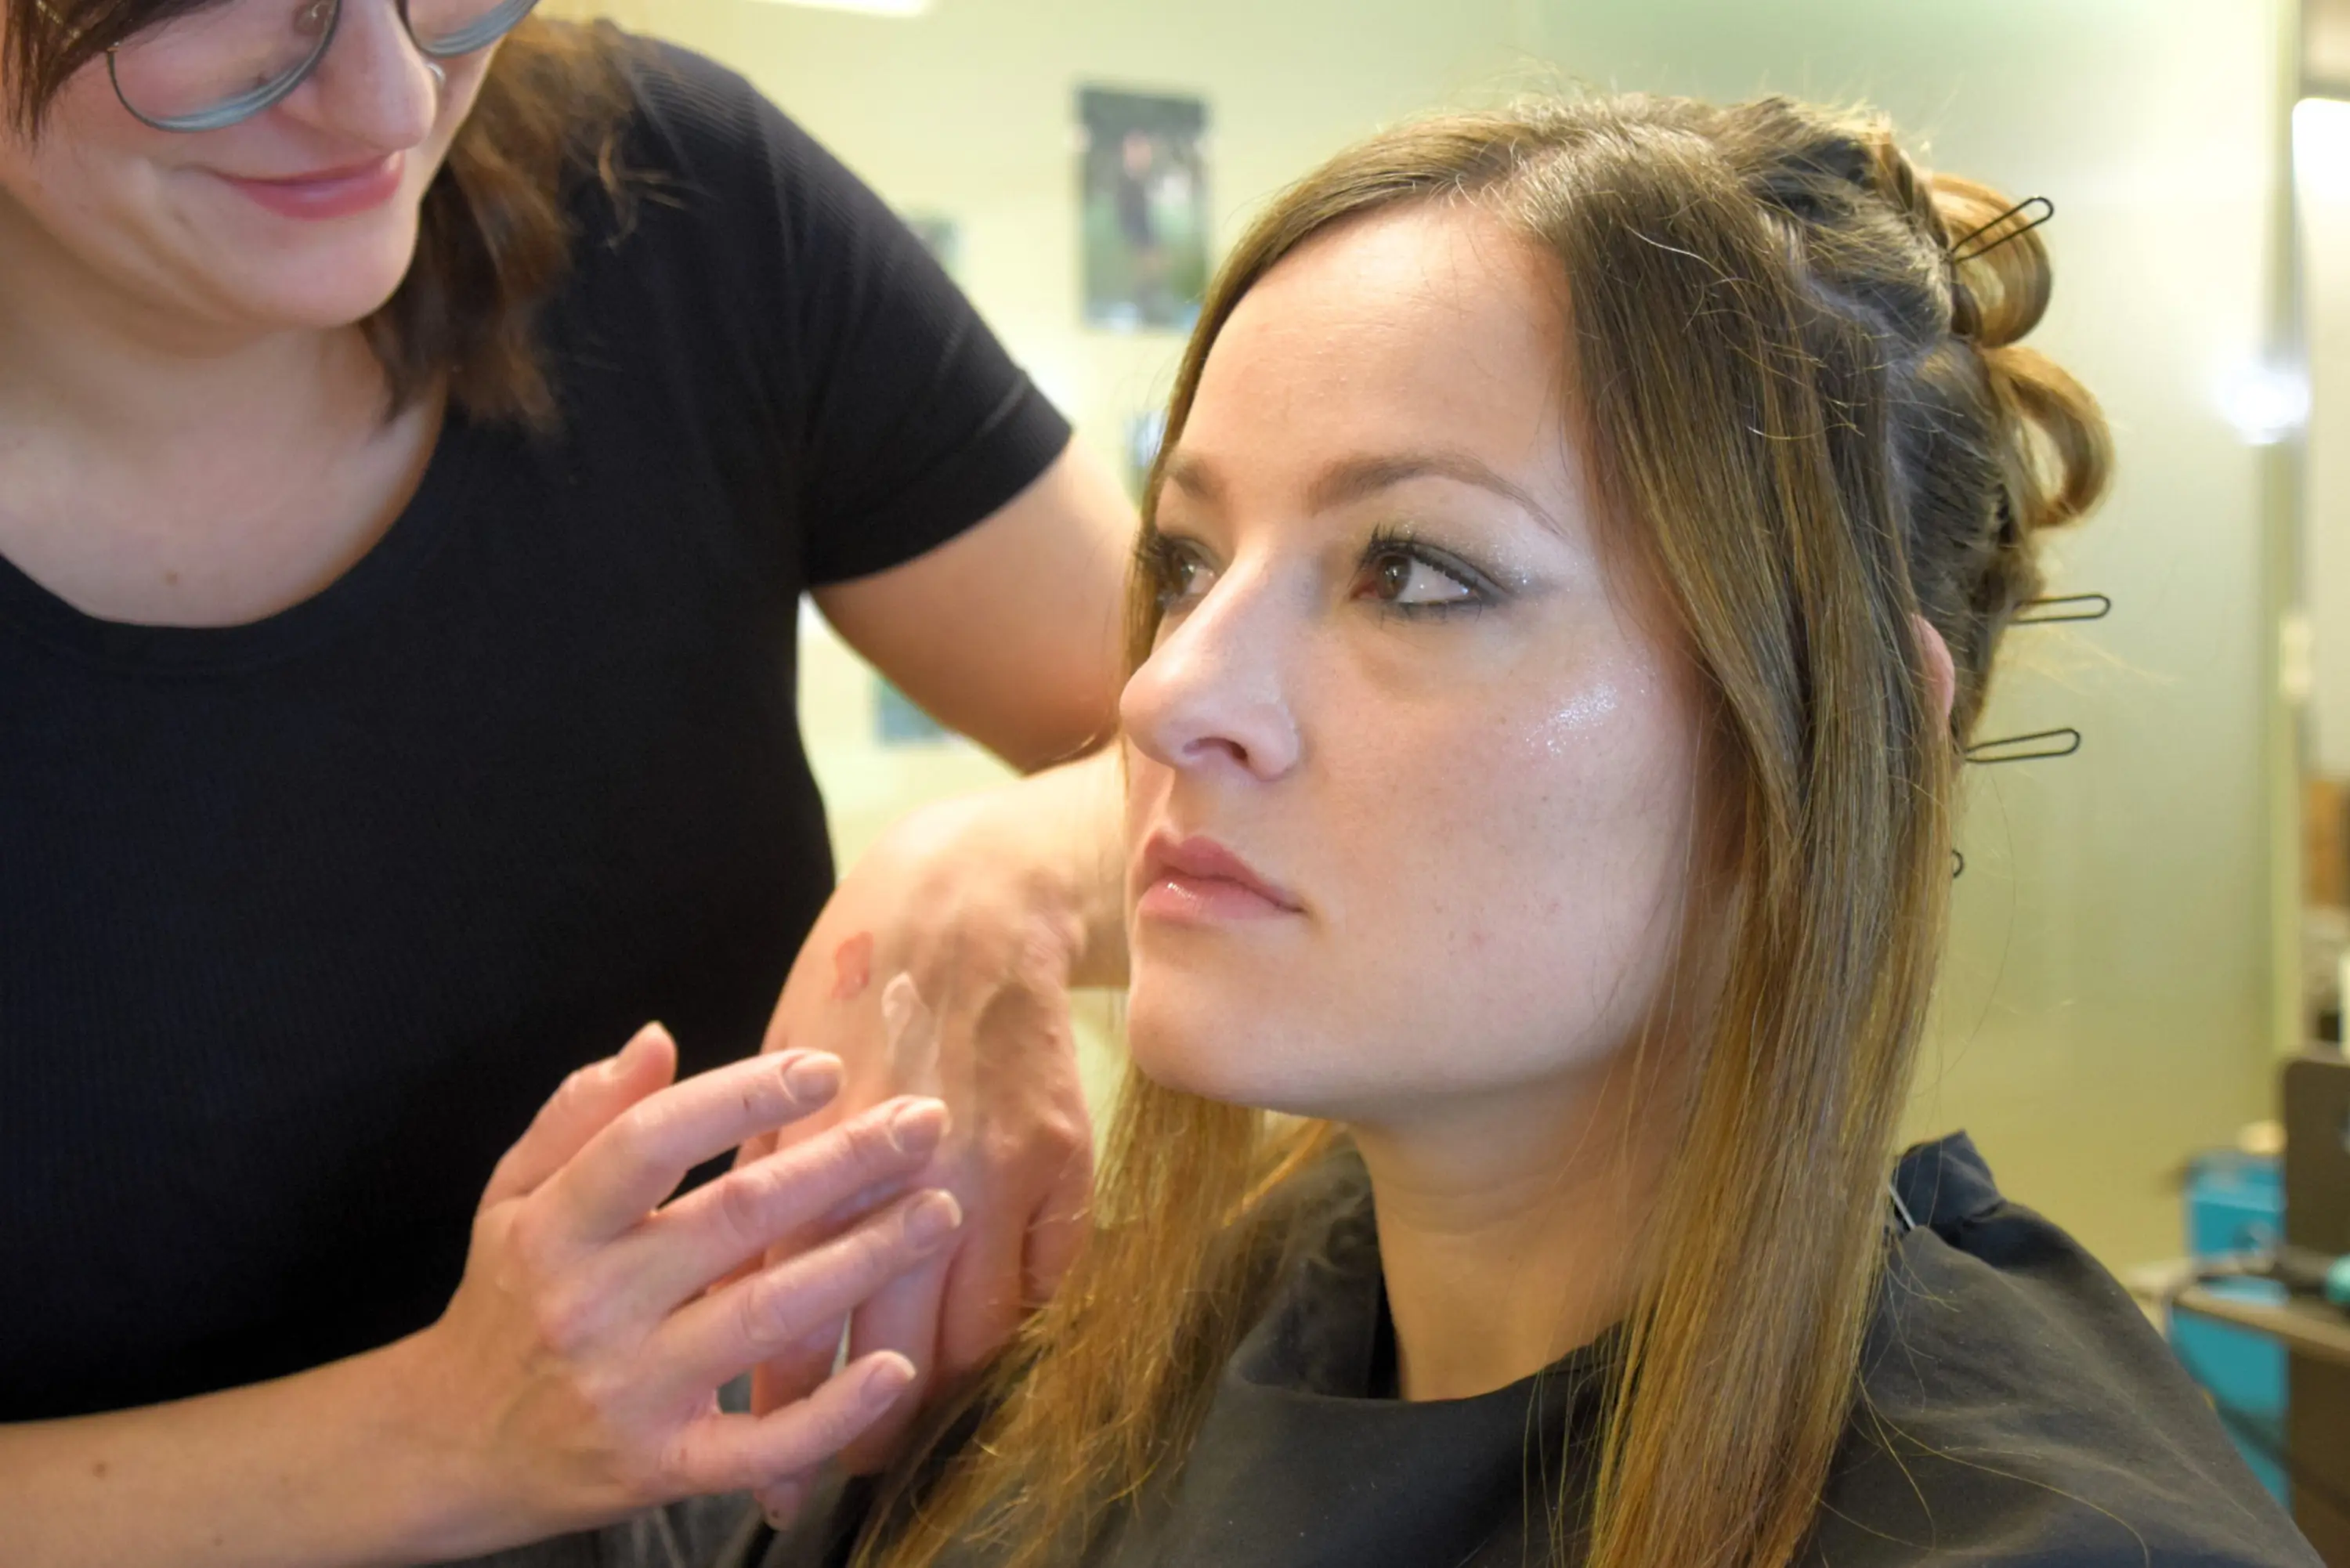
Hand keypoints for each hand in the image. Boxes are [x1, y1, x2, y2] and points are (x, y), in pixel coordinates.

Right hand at [402, 1024, 963, 1552]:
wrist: (449, 1449)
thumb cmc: (505, 1300)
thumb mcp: (514, 1195)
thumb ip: (581, 1114)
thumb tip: (655, 1039)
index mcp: (555, 1226)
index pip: (652, 1143)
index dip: (743, 1097)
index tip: (826, 1066)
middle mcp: (591, 1305)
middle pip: (734, 1219)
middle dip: (841, 1165)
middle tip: (926, 1123)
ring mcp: (628, 1391)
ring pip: (764, 1317)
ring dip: (862, 1260)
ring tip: (939, 1210)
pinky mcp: (661, 1467)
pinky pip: (758, 1445)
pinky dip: (831, 1412)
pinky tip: (896, 1369)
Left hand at [744, 777, 1108, 1483]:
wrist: (963, 906)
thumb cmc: (847, 988)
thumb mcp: (773, 1085)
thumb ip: (758, 1193)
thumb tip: (730, 1303)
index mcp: (820, 1162)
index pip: (794, 1324)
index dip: (776, 1418)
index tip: (762, 1480)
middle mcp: (910, 1180)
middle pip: (890, 1350)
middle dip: (860, 1432)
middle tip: (839, 1476)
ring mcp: (998, 1174)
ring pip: (978, 1334)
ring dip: (944, 1392)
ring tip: (915, 1428)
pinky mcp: (1063, 1160)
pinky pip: (1049, 1283)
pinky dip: (1021, 1328)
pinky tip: (992, 1354)